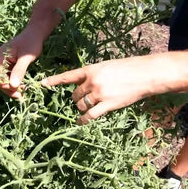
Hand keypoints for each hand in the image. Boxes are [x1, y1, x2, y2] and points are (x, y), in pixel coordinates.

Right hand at [0, 27, 43, 98]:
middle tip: (20, 95)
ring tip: (23, 92)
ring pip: (4, 79)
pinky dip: (15, 82)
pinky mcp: (9, 64)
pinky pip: (9, 76)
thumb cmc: (31, 43)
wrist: (36, 33)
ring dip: (11, 87)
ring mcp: (3, 63)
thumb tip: (13, 86)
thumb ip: (19, 71)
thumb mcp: (26, 58)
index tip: (16, 91)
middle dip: (8, 88)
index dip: (3, 85)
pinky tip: (23, 86)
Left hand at [42, 57, 163, 123]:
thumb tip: (83, 83)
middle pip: (75, 95)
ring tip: (87, 107)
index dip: (54, 80)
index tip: (43, 83)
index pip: (68, 76)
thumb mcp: (106, 66)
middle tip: (83, 98)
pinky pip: (90, 115)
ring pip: (81, 105)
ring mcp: (99, 94)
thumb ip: (93, 74)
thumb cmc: (127, 68)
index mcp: (91, 70)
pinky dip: (83, 119)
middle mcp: (92, 82)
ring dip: (81, 107)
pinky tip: (80, 121)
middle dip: (76, 98)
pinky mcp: (107, 105)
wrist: (145, 74)